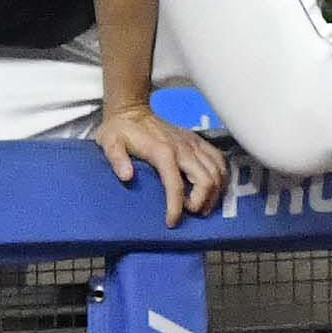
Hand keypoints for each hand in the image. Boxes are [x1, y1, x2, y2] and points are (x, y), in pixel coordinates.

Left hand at [92, 100, 227, 224]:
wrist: (132, 109)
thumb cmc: (120, 130)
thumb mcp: (110, 143)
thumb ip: (117, 159)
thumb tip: (126, 176)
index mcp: (163, 152)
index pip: (176, 185)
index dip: (176, 207)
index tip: (171, 222)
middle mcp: (183, 148)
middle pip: (206, 179)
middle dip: (202, 201)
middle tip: (191, 214)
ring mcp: (193, 144)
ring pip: (217, 170)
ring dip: (214, 191)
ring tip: (203, 206)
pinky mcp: (198, 140)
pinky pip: (219, 159)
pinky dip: (221, 175)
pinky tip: (214, 186)